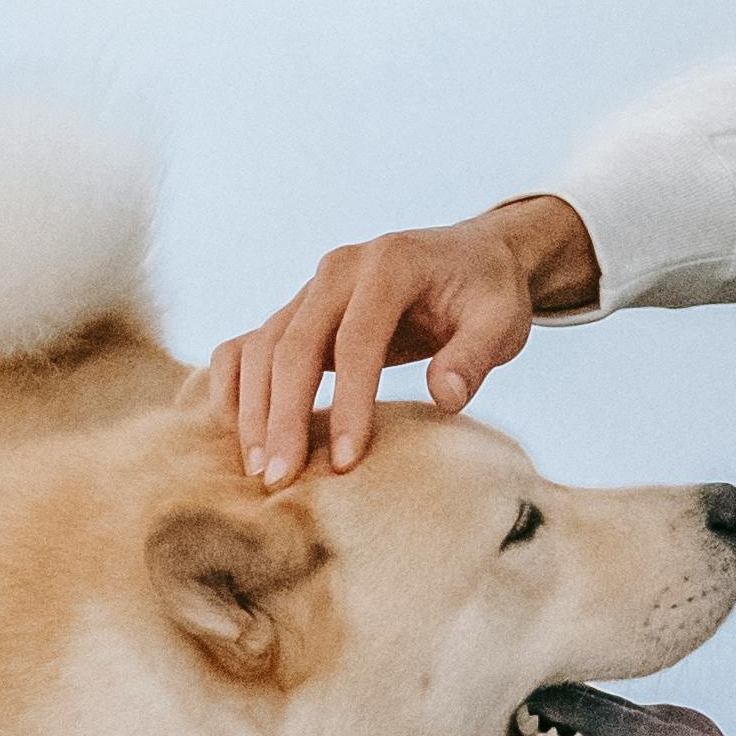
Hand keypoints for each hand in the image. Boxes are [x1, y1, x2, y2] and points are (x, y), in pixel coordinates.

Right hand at [217, 196, 595, 482]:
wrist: (472, 257)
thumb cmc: (488, 294)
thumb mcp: (502, 321)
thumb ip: (476, 356)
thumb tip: (444, 398)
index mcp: (389, 265)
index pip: (358, 340)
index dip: (349, 403)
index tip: (346, 462)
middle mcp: (338, 270)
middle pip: (294, 344)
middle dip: (284, 416)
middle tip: (279, 479)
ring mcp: (310, 289)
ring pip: (262, 347)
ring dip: (253, 408)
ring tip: (259, 469)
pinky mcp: (296, 312)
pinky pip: (247, 345)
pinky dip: (234, 386)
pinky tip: (232, 433)